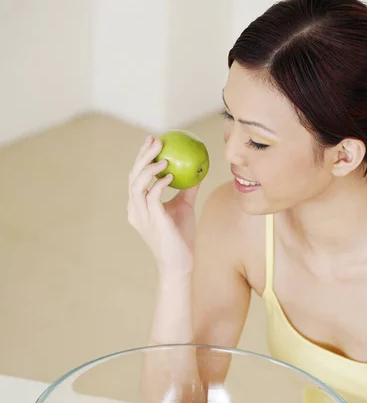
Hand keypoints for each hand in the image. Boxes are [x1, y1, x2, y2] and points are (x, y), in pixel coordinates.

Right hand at [128, 135, 198, 276]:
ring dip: (149, 168)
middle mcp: (135, 210)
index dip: (141, 156)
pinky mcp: (153, 222)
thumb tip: (198, 167)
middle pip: (132, 176)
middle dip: (142, 156)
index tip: (153, 140)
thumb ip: (187, 188)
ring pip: (137, 185)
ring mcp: (142, 216)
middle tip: (156, 140)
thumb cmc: (181, 236)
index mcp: (138, 205)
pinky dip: (160, 184)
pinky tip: (171, 175)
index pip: (136, 176)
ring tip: (164, 157)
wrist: (180, 262)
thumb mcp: (185, 206)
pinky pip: (152, 197)